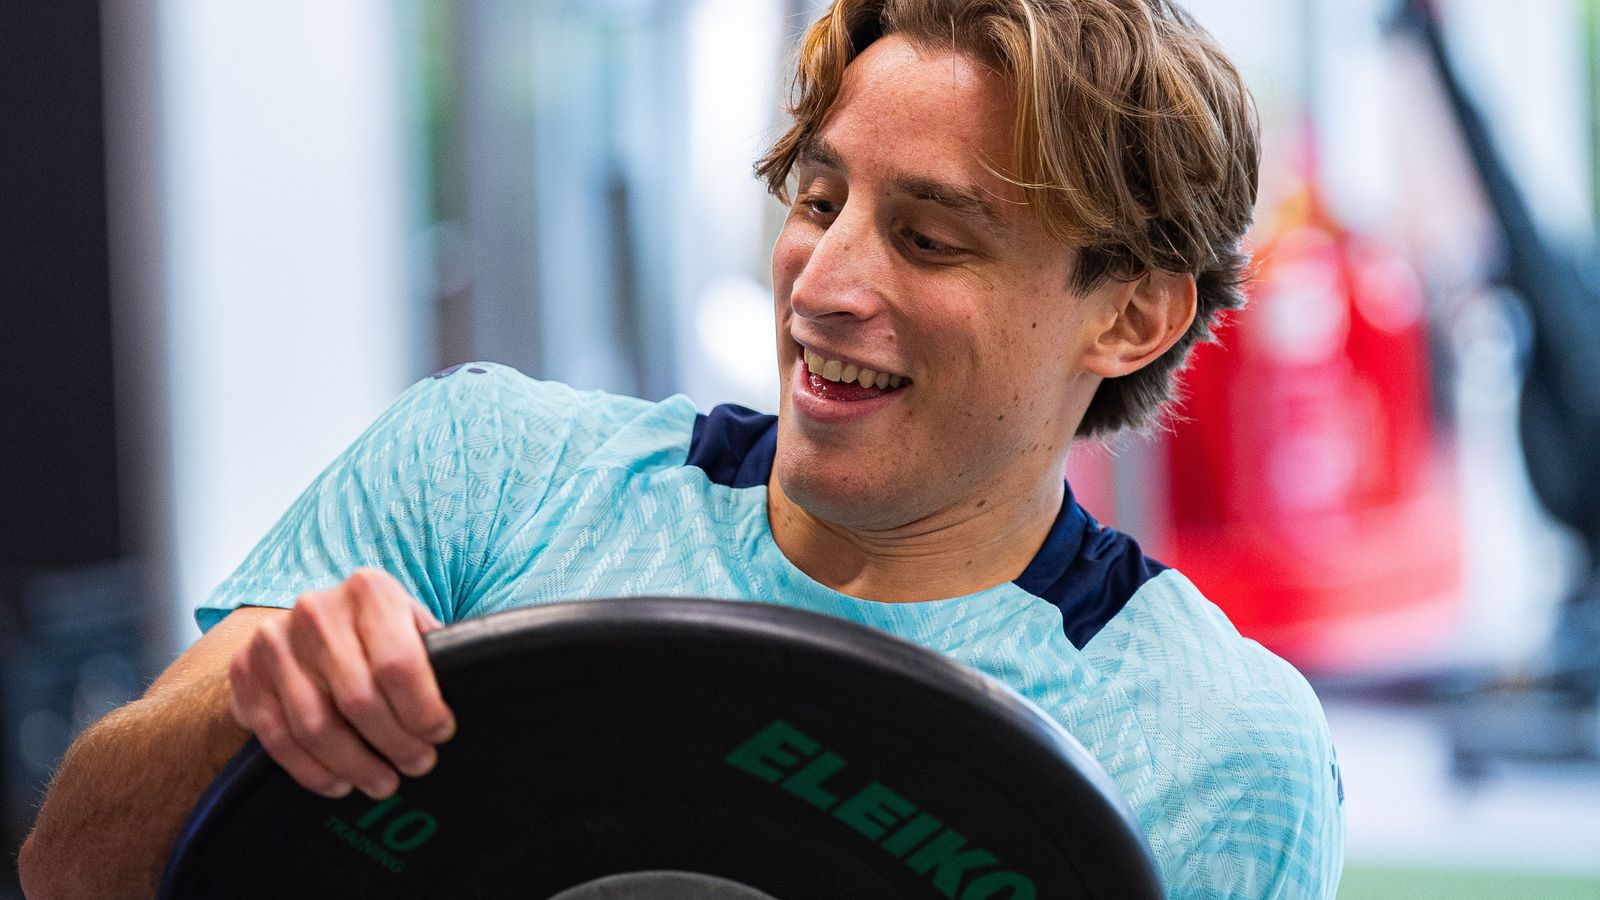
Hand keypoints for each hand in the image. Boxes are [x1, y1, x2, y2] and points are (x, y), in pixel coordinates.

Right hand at [227, 568, 454, 799]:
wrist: (303, 625)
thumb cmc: (375, 633)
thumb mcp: (408, 625)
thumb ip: (432, 653)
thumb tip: (468, 696)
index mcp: (370, 590)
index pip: (399, 663)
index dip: (423, 709)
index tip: (441, 734)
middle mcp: (317, 609)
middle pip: (360, 699)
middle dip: (396, 743)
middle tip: (418, 765)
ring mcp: (274, 640)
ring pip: (317, 726)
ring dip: (356, 765)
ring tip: (384, 782)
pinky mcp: (245, 672)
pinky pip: (279, 738)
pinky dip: (313, 770)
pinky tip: (341, 782)